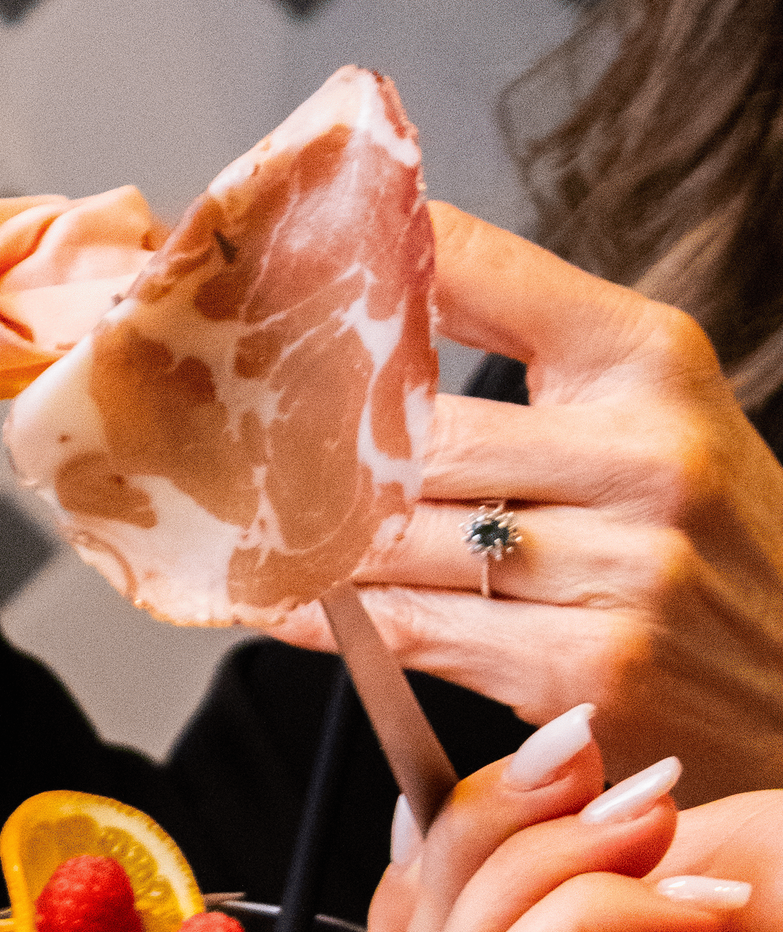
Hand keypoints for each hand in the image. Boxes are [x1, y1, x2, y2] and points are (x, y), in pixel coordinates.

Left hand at [284, 205, 782, 797]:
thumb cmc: (709, 544)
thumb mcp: (652, 410)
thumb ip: (531, 344)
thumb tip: (382, 288)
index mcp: (652, 362)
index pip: (483, 269)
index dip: (370, 265)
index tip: (279, 262)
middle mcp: (647, 456)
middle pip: (416, 429)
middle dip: (310, 437)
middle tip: (223, 433)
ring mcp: (622, 568)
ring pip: (401, 538)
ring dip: (309, 539)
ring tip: (243, 523)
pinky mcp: (585, 669)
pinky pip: (415, 633)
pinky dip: (336, 621)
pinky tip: (289, 602)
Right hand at [370, 705, 782, 931]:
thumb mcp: (726, 845)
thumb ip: (598, 837)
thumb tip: (492, 797)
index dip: (446, 839)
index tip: (533, 756)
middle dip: (473, 826)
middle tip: (578, 754)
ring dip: (524, 861)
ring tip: (645, 821)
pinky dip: (573, 911)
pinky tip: (686, 908)